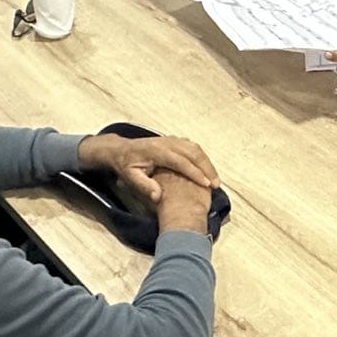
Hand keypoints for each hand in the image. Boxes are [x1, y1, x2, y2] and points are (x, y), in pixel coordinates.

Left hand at [79, 135, 217, 238]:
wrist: (120, 150)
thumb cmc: (125, 165)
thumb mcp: (129, 178)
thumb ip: (144, 186)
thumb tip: (158, 196)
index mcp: (156, 151)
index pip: (181, 161)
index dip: (195, 173)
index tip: (206, 184)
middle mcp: (166, 142)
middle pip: (193, 152)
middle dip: (207, 168)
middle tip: (216, 184)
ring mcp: (171, 139)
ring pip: (195, 148)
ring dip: (207, 163)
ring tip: (215, 179)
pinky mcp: (174, 140)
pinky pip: (192, 147)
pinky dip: (202, 158)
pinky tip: (206, 170)